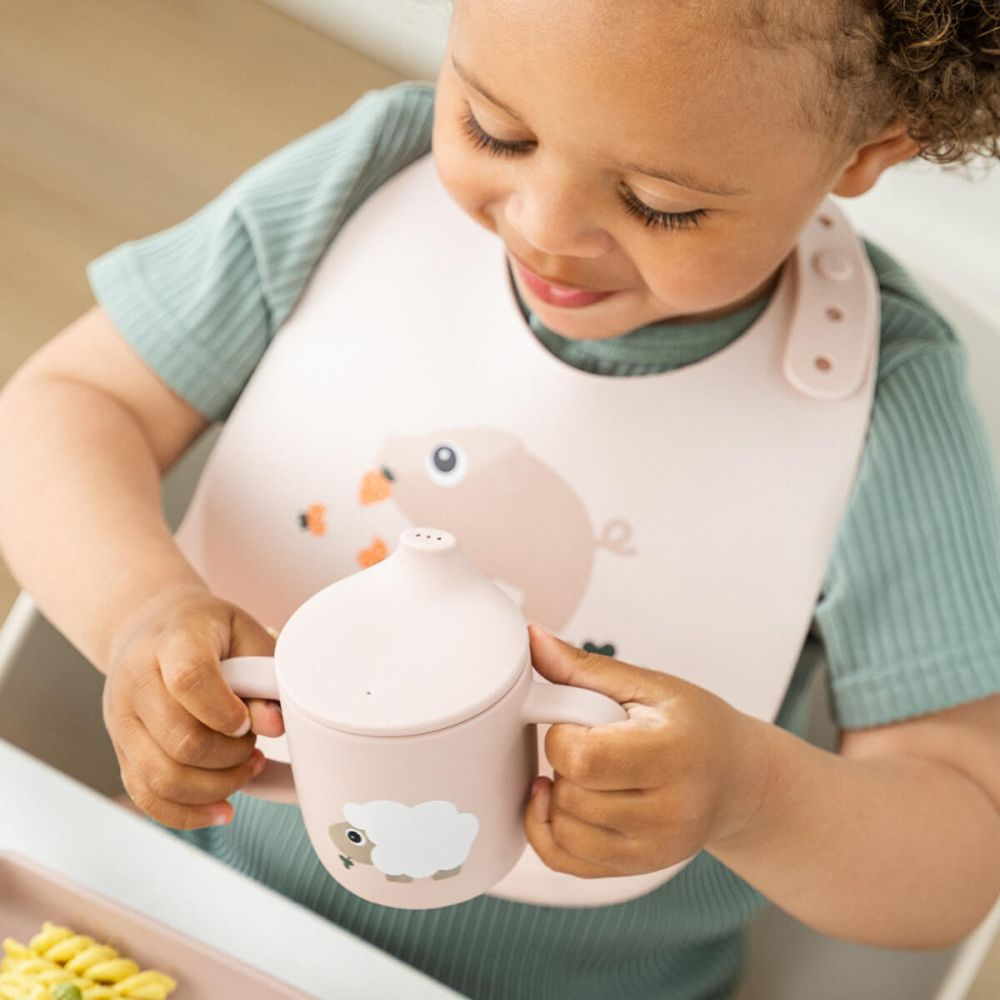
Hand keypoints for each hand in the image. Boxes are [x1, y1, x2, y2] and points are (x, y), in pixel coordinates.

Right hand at [104, 583, 284, 829]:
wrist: (149, 626)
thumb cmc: (206, 630)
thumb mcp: (244, 633)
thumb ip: (263, 674)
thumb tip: (274, 725)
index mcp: (172, 641)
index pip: (189, 680)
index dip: (226, 711)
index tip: (249, 721)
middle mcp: (136, 681)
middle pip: (179, 739)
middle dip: (230, 756)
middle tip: (254, 745)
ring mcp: (122, 719)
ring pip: (161, 777)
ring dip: (215, 786)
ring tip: (246, 769)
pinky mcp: (121, 749)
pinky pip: (146, 795)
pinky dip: (187, 813)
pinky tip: (223, 808)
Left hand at [523, 624, 772, 877]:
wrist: (737, 778)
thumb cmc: (695, 725)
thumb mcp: (648, 684)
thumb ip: (583, 667)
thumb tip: (533, 638)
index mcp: (672, 755)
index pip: (584, 759)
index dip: (562, 735)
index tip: (577, 720)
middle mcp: (669, 812)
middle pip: (570, 797)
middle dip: (563, 763)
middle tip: (589, 742)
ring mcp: (653, 849)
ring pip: (563, 831)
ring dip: (558, 797)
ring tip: (587, 772)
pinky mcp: (636, 868)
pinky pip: (564, 861)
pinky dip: (548, 831)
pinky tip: (559, 803)